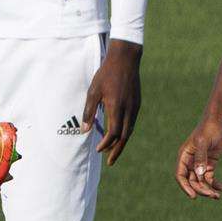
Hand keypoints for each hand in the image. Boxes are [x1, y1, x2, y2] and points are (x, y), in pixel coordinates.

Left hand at [81, 40, 142, 165]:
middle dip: (117, 150)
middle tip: (110, 161)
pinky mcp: (137, 103)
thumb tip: (85, 131)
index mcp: (117, 107)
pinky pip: (132, 122)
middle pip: (124, 136)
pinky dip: (126, 131)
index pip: (113, 133)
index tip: (98, 149)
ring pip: (130, 130)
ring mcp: (135, 106)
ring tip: (114, 150)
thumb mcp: (93, 92)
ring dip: (122, 142)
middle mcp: (129, 110)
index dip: (106, 144)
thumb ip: (89, 112)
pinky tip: (120, 134)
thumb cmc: (106, 74)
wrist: (125, 59)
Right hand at [175, 115, 221, 199]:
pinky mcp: (210, 163)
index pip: (180, 176)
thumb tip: (199, 174)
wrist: (219, 122)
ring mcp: (200, 163)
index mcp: (184, 157)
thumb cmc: (208, 129)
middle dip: (200, 189)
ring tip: (217, 196)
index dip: (185, 187)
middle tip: (211, 195)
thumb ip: (201, 158)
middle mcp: (191, 162)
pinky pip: (210, 177)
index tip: (193, 196)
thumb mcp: (203, 142)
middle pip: (192, 181)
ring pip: (201, 181)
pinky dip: (215, 184)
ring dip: (208, 189)